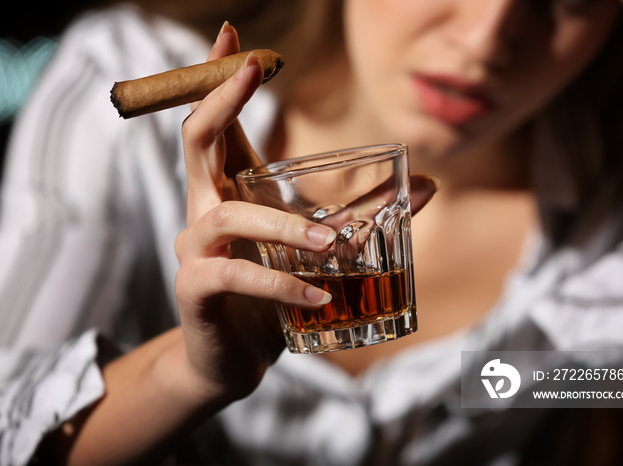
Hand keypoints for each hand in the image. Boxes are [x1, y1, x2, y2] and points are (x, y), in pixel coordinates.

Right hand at [174, 24, 336, 401]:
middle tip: (250, 69)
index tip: (229, 32)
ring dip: (286, 225)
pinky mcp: (196, 289)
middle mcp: (204, 209)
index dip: (217, 76)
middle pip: (196, 140)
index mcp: (229, 190)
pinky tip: (320, 295)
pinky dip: (281, 284)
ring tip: (335, 246)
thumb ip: (363, 213)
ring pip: (230, 214)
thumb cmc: (272, 294)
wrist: (235, 359)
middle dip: (220, 99)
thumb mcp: (316, 247)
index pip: (215, 123)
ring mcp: (194, 248)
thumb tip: (427, 183)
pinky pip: (235, 276)